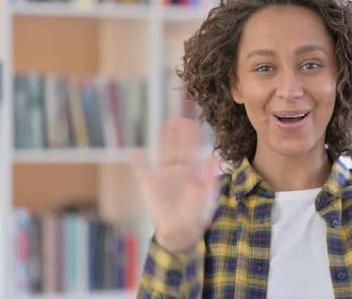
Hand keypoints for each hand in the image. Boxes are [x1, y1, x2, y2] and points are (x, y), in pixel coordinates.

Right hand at [132, 118, 219, 253]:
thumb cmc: (196, 215)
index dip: (192, 137)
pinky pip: (143, 173)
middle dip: (178, 134)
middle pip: (177, 148)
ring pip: (162, 154)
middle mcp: (177, 171)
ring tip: (164, 126)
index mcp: (191, 173)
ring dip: (162, 141)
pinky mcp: (150, 186)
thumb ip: (209, 177)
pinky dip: (139, 164)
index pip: (191, 151)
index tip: (194, 122)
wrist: (181, 232)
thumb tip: (215, 159)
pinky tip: (136, 153)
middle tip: (179, 118)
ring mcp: (163, 177)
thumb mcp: (207, 196)